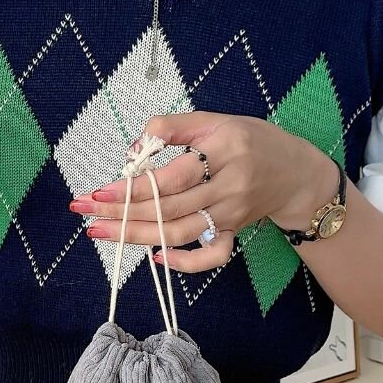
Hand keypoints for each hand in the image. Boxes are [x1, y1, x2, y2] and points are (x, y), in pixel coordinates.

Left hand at [68, 111, 338, 272]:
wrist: (296, 173)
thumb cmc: (249, 140)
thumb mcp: (213, 120)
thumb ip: (171, 127)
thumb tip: (134, 150)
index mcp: (222, 149)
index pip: (170, 176)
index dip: (133, 186)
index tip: (99, 191)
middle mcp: (228, 185)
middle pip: (168, 207)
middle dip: (122, 212)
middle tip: (86, 213)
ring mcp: (232, 213)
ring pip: (180, 232)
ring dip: (137, 235)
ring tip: (102, 232)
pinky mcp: (234, 231)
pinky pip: (212, 255)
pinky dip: (185, 262)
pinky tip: (156, 257)